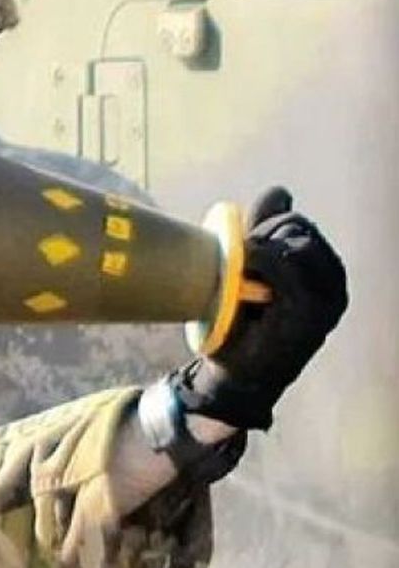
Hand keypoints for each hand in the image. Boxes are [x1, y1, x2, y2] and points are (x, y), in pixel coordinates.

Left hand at [183, 187, 348, 429]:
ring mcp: (327, 299)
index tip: (242, 246)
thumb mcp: (252, 270)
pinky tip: (244, 274)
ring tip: (242, 273)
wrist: (234, 376)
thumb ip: (266, 232)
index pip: (296, 222)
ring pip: (294, 242)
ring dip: (259, 249)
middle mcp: (333, 284)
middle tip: (240, 260)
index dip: (264, 224)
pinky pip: (285, 265)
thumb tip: (282, 191)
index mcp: (323, 271)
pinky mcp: (311, 312)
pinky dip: (259, 261)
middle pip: (297, 227)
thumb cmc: (242, 324)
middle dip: (261, 234)